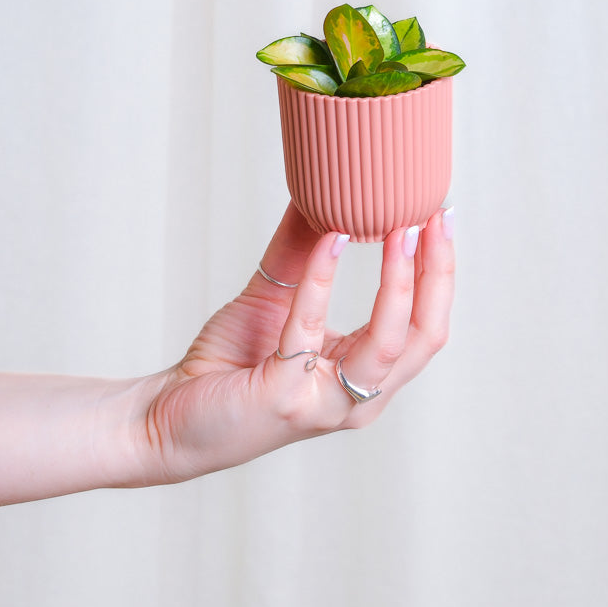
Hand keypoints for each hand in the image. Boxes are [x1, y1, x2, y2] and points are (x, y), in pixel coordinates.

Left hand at [136, 202, 455, 484]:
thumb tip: (324, 191)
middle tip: (433, 219)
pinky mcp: (284, 398)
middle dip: (436, 274)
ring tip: (400, 230)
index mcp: (366, 376)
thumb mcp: (276, 297)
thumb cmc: (229, 362)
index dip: (439, 272)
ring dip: (399, 282)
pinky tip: (330, 240)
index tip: (439, 217)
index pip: (425, 326)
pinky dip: (322, 280)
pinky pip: (309, 330)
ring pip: (388, 344)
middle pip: (425, 338)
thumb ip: (304, 252)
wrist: (168, 414)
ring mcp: (324, 404)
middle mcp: (357, 397)